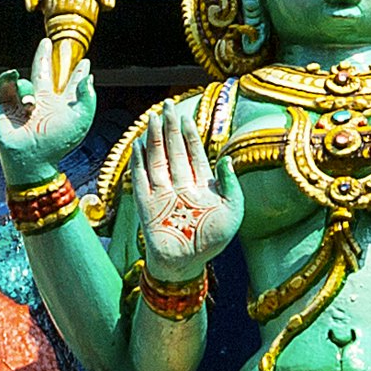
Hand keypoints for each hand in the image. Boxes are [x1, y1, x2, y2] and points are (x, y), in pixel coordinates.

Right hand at [0, 31, 95, 171]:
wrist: (31, 157)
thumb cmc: (58, 142)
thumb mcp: (81, 119)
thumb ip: (88, 97)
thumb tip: (89, 76)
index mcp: (61, 105)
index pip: (70, 85)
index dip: (78, 73)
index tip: (85, 63)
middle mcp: (43, 102)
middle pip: (43, 73)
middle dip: (44, 57)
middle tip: (46, 43)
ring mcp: (22, 103)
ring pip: (26, 81)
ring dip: (27, 88)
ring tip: (30, 105)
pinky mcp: (3, 106)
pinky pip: (4, 85)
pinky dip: (8, 78)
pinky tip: (13, 75)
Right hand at [127, 113, 241, 277]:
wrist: (187, 264)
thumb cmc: (212, 241)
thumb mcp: (232, 212)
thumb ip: (231, 185)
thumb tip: (226, 159)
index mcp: (201, 185)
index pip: (194, 153)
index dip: (190, 134)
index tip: (185, 115)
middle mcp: (181, 185)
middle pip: (174, 150)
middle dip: (171, 128)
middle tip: (167, 106)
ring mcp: (162, 193)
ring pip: (158, 159)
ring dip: (155, 139)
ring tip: (153, 118)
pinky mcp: (147, 204)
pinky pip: (141, 178)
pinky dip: (139, 162)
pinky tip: (138, 145)